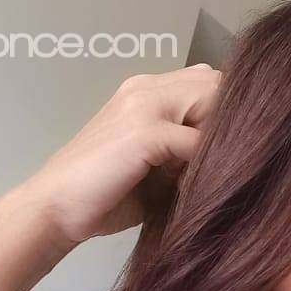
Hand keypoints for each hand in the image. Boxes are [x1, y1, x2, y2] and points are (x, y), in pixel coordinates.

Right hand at [12, 64, 220, 249]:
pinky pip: (196, 140)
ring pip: (212, 102)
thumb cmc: (105, 195)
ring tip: (204, 174)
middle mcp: (147, 87)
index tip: (229, 153)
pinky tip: (188, 188)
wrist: (55, 208)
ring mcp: (144, 105)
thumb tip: (235, 155)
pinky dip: (202, 166)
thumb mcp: (156, 166)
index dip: (228, 116)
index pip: (211, 82)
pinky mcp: (144, 131)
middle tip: (222, 164)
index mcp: (148, 90)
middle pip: (218, 84)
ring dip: (219, 141)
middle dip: (229, 125)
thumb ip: (188, 150)